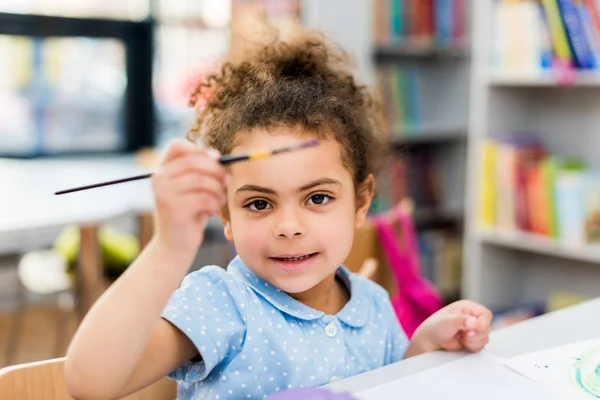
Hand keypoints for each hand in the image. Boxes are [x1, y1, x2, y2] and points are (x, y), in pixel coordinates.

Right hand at [152, 139, 227, 254]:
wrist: (174, 246)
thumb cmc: (188, 215)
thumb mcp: (191, 190)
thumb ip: (199, 172)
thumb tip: (218, 157)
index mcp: (162, 171)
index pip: (177, 146)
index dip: (199, 150)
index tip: (217, 158)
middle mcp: (159, 179)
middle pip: (194, 161)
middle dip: (216, 170)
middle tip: (227, 182)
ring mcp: (164, 193)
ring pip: (201, 180)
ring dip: (217, 189)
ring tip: (219, 200)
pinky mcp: (173, 208)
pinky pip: (204, 197)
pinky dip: (214, 203)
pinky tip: (212, 211)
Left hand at [411, 300, 492, 353]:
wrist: (431, 340)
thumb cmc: (436, 326)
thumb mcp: (448, 321)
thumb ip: (461, 320)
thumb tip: (473, 323)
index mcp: (469, 307)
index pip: (486, 314)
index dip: (481, 324)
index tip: (469, 330)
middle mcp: (474, 317)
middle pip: (487, 328)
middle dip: (474, 335)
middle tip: (462, 334)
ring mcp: (474, 329)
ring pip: (485, 338)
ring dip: (472, 342)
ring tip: (460, 337)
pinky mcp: (474, 339)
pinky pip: (481, 346)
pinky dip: (472, 347)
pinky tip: (462, 343)